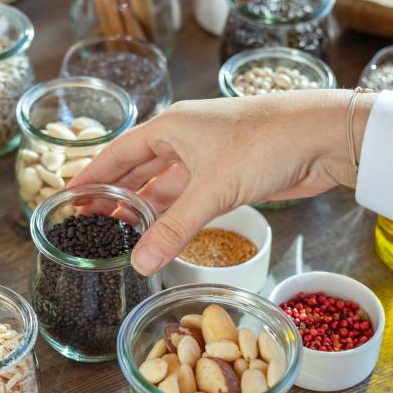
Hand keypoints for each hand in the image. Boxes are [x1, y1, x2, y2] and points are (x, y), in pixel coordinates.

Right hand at [69, 89, 373, 274]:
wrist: (323, 136)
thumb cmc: (265, 143)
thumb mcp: (212, 189)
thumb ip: (173, 229)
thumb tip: (139, 264)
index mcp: (171, 127)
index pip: (119, 153)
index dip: (94, 175)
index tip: (69, 194)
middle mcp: (185, 139)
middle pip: (140, 170)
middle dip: (117, 195)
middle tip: (90, 222)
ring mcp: (209, 158)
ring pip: (167, 186)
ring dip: (147, 209)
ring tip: (120, 232)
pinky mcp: (231, 176)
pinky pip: (192, 198)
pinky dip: (176, 216)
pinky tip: (164, 233)